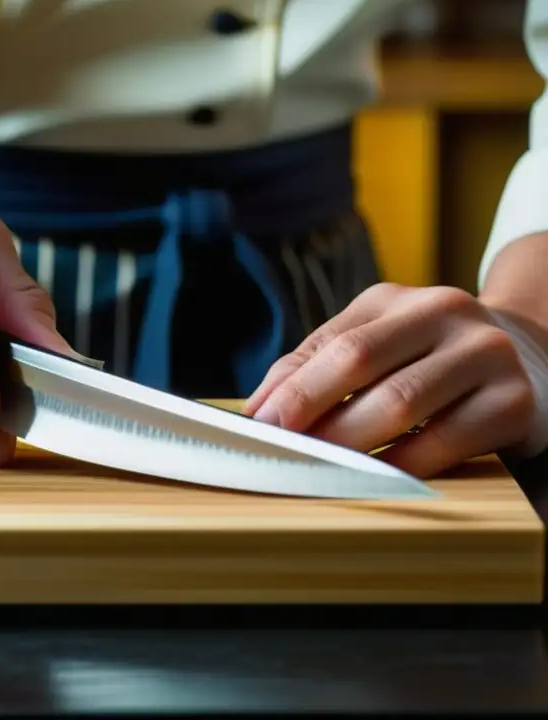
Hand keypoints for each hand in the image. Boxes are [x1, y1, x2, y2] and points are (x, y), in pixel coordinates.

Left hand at [243, 283, 537, 476]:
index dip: (290, 388)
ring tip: (319, 466)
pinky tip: (377, 478)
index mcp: (393, 300)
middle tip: (280, 449)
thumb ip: (314, 368)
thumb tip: (259, 410)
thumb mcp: (373, 348)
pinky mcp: (515, 400)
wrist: (529, 357)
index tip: (257, 427)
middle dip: (312, 410)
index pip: (331, 344)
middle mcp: (442, 312)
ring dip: (351, 441)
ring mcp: (484, 352)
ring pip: (402, 400)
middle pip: (360, 361)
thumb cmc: (425, 361)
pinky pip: (449, 439)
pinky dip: (405, 462)